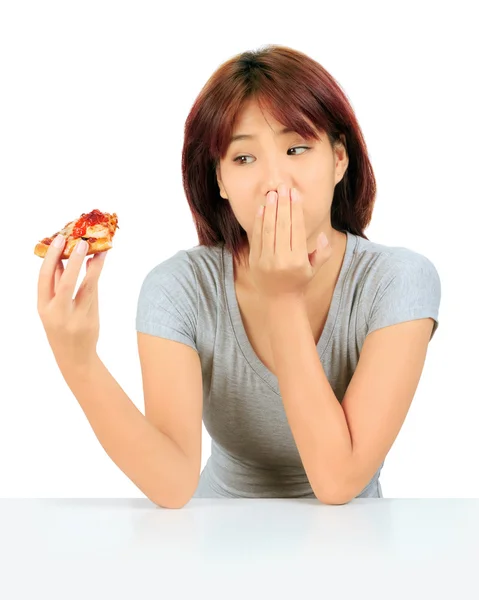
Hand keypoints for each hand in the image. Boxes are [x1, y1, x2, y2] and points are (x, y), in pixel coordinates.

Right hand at [37, 235, 107, 367]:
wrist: (74, 358)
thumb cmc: (61, 327)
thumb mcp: (52, 307)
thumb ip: (56, 284)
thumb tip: (60, 257)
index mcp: (43, 307)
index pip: (44, 278)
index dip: (51, 257)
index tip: (60, 239)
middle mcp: (57, 313)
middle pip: (65, 282)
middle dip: (74, 260)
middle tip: (82, 242)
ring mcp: (75, 318)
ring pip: (87, 287)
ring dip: (93, 267)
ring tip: (99, 250)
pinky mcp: (91, 320)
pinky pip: (95, 294)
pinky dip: (96, 277)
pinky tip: (98, 263)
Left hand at [248, 184, 332, 299]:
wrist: (278, 300)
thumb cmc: (299, 281)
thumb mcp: (315, 269)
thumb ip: (323, 252)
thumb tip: (321, 235)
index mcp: (298, 261)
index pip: (296, 229)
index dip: (295, 209)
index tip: (295, 193)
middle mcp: (281, 260)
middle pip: (282, 226)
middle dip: (283, 205)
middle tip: (283, 187)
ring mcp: (265, 260)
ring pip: (268, 229)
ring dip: (270, 209)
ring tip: (273, 194)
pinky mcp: (254, 260)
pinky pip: (257, 237)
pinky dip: (259, 221)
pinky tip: (263, 208)